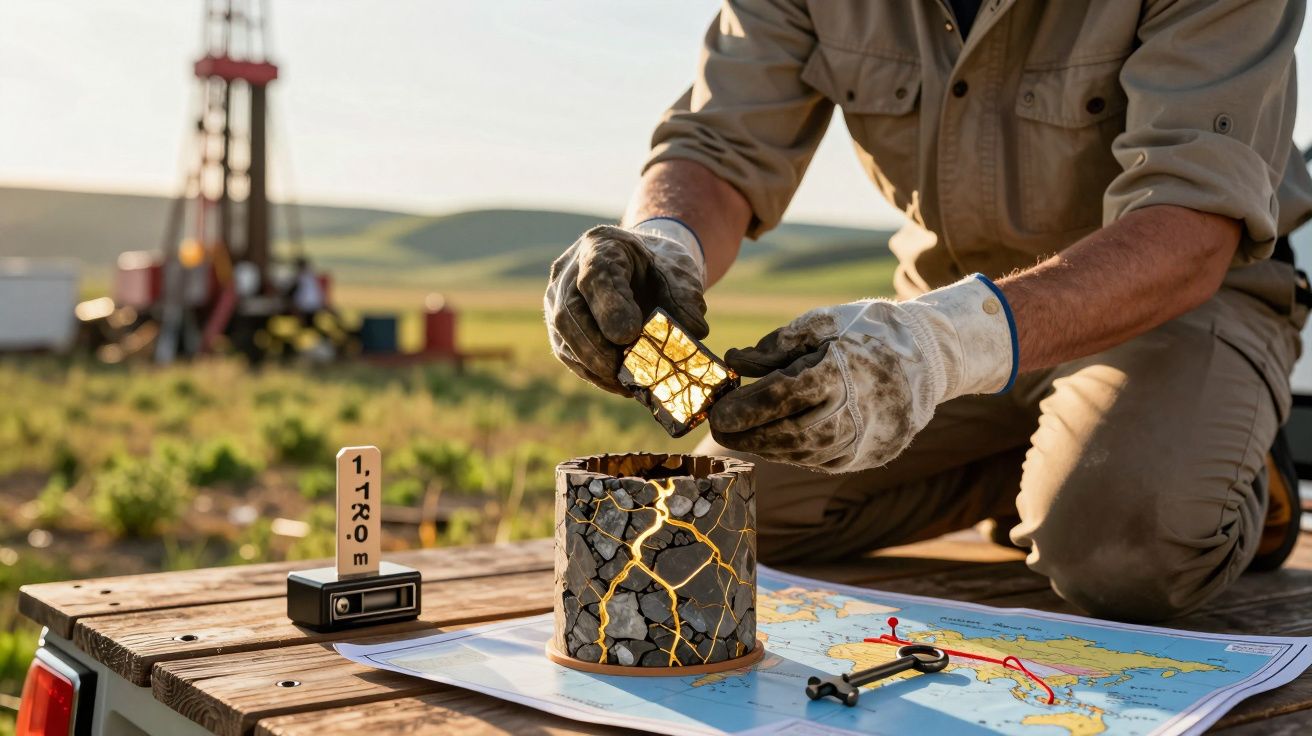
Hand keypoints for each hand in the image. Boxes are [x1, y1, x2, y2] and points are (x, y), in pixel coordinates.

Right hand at [545, 219, 707, 394]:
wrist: (642, 266)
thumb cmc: (660, 266)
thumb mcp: (678, 272)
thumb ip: (685, 297)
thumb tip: (693, 331)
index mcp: (600, 246)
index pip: (595, 276)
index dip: (609, 308)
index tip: (629, 335)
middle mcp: (569, 271)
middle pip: (568, 312)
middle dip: (596, 347)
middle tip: (624, 370)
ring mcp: (557, 299)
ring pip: (564, 336)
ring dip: (594, 365)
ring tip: (625, 384)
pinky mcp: (560, 326)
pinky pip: (568, 353)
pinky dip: (592, 372)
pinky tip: (619, 384)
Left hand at [710, 275, 1016, 472]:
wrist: (930, 357)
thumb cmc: (869, 332)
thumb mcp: (822, 323)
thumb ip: (775, 345)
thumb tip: (735, 362)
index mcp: (838, 374)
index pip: (777, 398)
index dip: (742, 408)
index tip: (718, 411)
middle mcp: (852, 415)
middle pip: (784, 435)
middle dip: (747, 435)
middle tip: (721, 428)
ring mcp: (863, 441)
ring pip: (801, 454)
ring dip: (766, 447)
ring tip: (744, 434)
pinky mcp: (868, 457)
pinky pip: (820, 461)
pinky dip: (793, 453)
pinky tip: (776, 440)